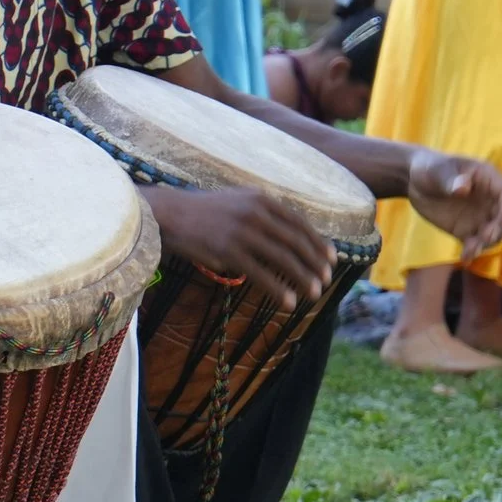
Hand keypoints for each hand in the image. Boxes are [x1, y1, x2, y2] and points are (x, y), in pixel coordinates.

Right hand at [144, 187, 333, 312]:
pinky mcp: (229, 251)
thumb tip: (285, 234)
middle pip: (295, 242)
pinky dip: (278, 289)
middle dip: (314, 263)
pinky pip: (261, 274)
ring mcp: (243, 232)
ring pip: (283, 259)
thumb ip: (261, 212)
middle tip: (326, 279)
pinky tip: (289, 302)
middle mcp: (256, 213)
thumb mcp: (237, 201)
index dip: (318, 242)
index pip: (298, 222)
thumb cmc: (203, 211)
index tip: (331, 258)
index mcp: (261, 200)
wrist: (169, 213)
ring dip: (303, 278)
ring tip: (315, 293)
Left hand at [406, 150, 501, 260]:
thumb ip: (450, 179)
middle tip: (486, 235)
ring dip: (487, 242)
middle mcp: (490, 201)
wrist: (416, 183)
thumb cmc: (431, 169)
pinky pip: (475, 244)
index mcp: (490, 180)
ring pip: (494, 234)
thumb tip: (463, 188)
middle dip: (500, 228)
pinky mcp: (468, 232)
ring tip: (471, 249)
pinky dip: (472, 251)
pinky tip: (465, 257)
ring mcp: (481, 218)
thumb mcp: (438, 171)